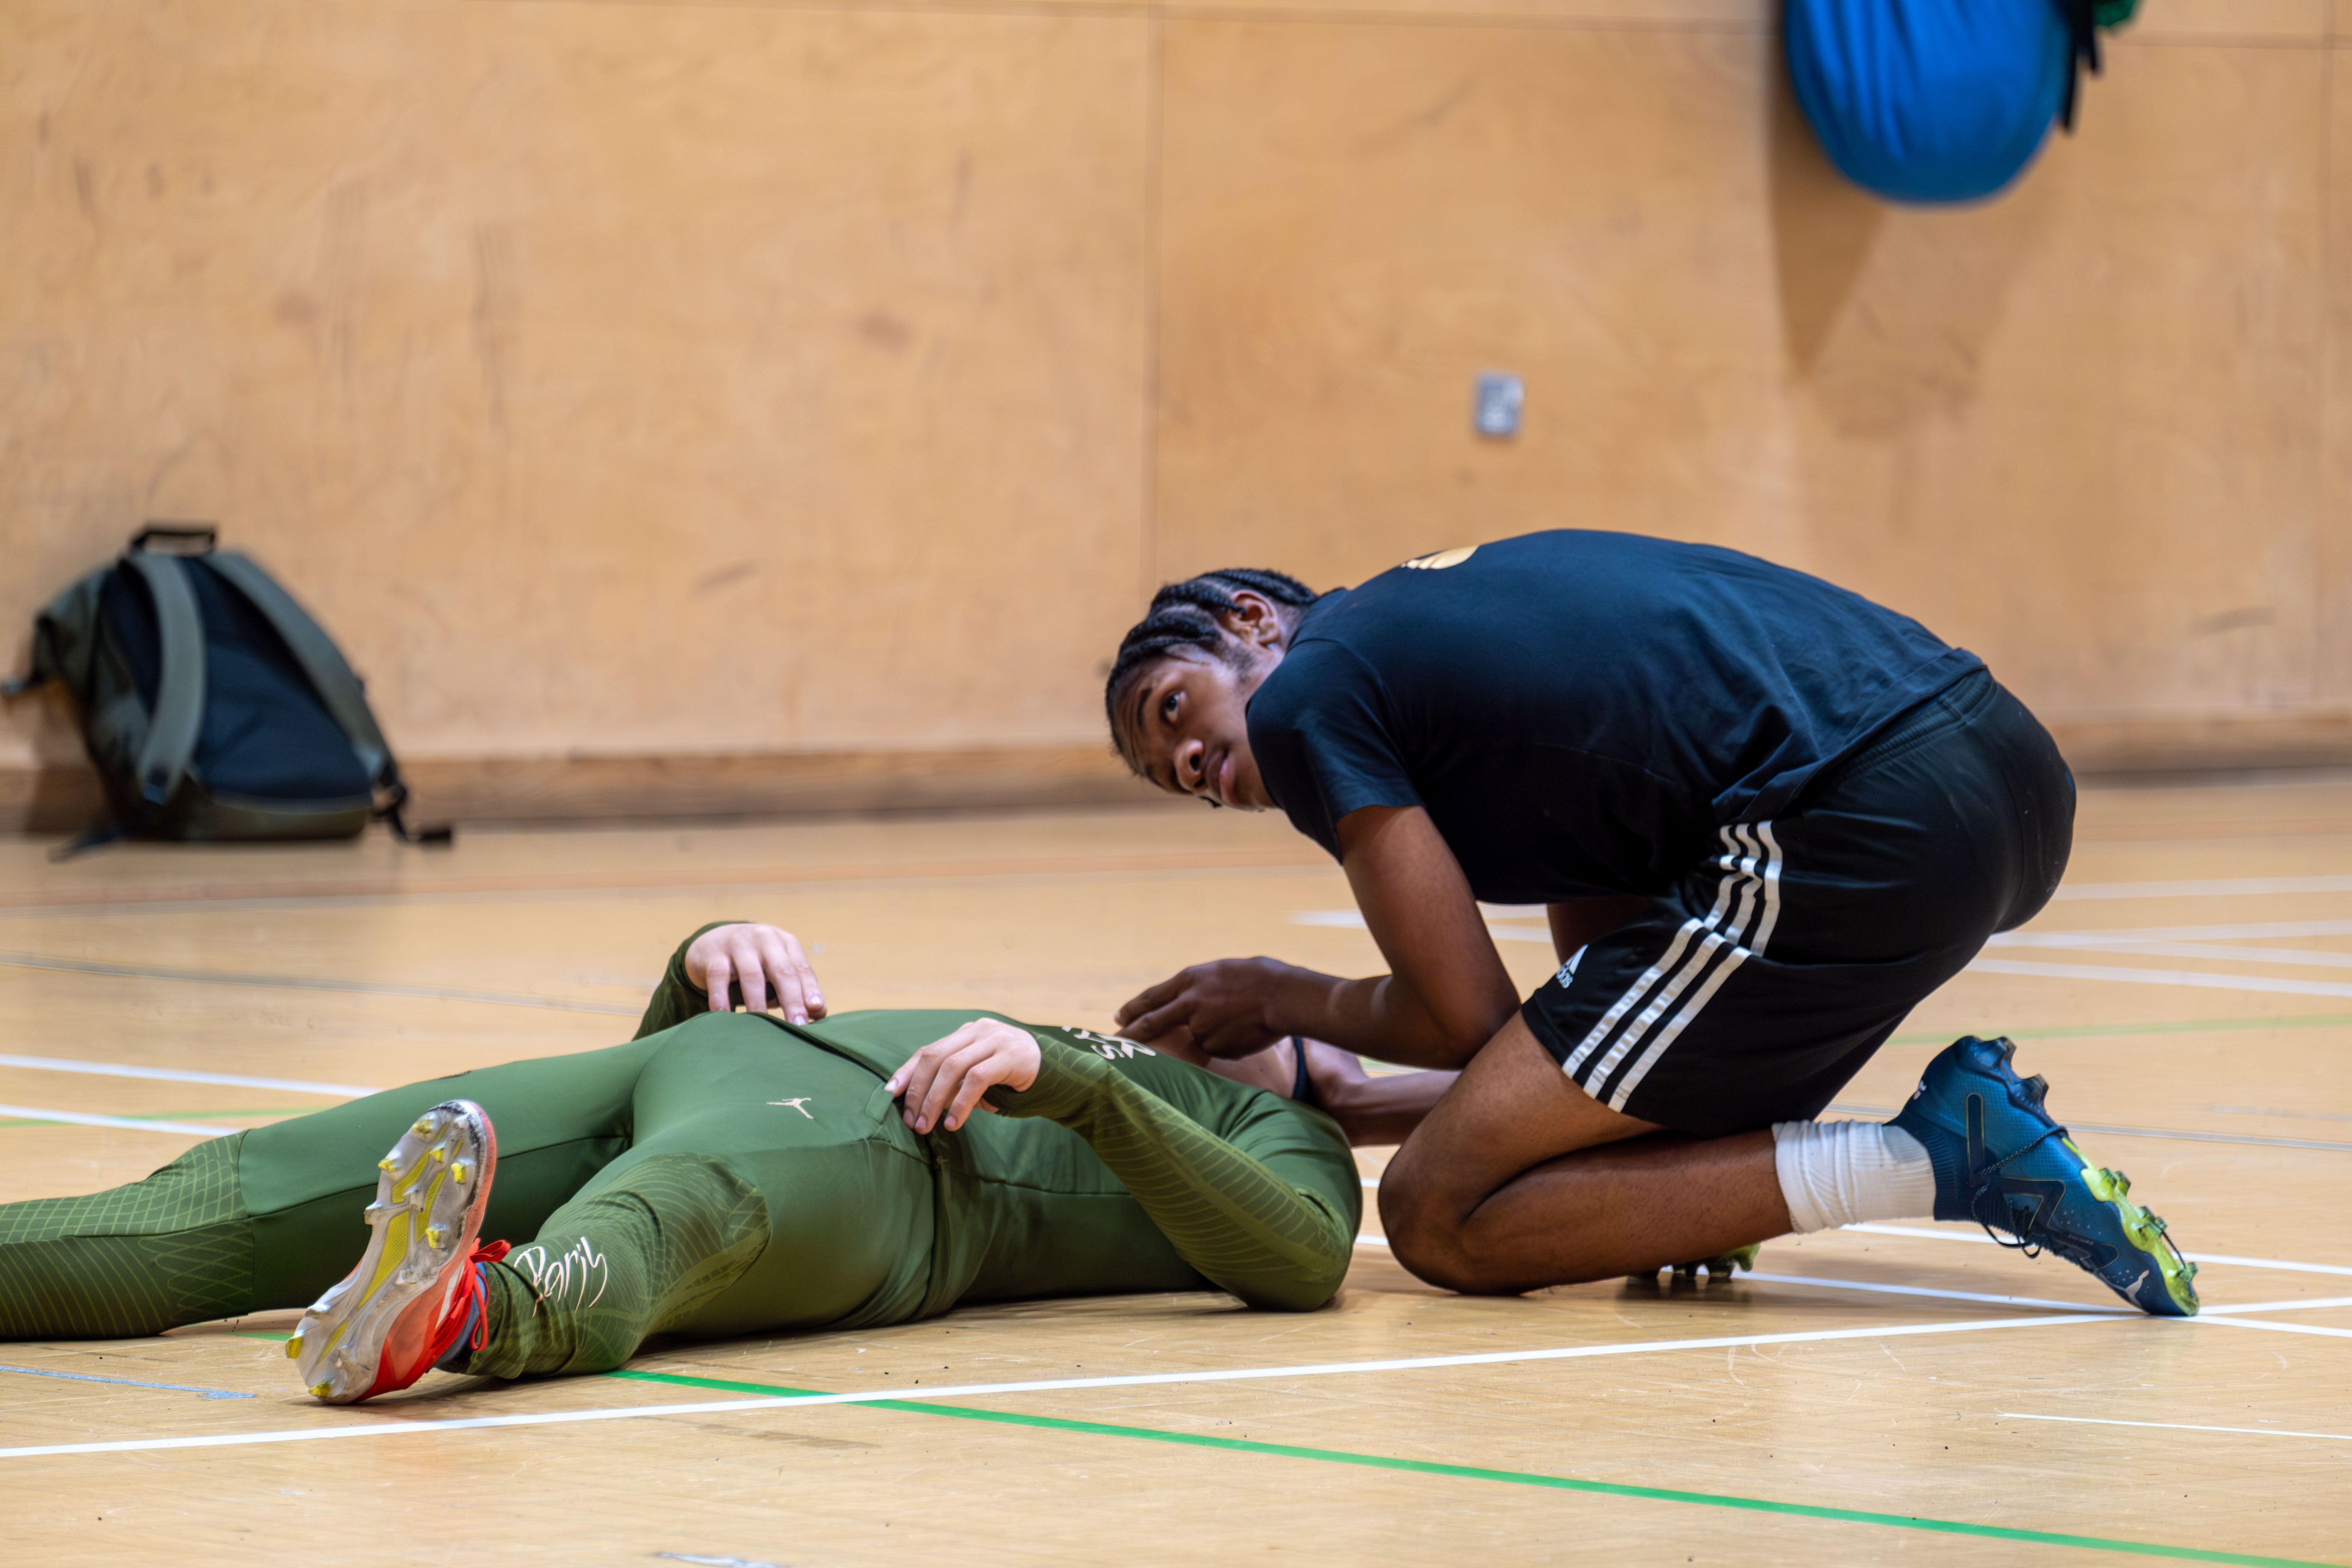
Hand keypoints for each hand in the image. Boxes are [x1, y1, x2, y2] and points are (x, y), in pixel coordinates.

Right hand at [683, 923, 825, 1022]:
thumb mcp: (777, 968)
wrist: (712, 940)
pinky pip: (718, 978)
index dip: (810, 989)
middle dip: (791, 999)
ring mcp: (738, 944)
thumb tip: (820, 1013)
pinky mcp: (713, 954)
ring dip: (758, 1003)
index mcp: (785, 943)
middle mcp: (764, 939)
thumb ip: (797, 988)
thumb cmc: (755, 962)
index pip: (801, 968)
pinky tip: (725, 1016)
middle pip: (781, 971)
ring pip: (751, 975)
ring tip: (763, 1028)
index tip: (816, 1010)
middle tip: (798, 1024)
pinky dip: (721, 998)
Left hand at [885, 1019, 1041, 1133]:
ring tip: (926, 1126)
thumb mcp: (978, 1076)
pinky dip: (961, 1103)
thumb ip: (954, 1083)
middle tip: (911, 1120)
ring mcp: (995, 1040)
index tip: (890, 1095)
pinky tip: (953, 1123)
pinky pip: (977, 1079)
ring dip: (935, 1100)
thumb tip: (918, 1105)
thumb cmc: (1011, 1078)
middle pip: (935, 1058)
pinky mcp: (1010, 1056)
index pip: (928, 1050)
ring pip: (952, 1068)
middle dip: (918, 1091)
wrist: (1057, 1072)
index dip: (907, 1072)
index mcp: (967, 1033)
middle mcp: (978, 1031)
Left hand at [1114, 957, 1293, 1059]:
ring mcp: (1200, 1027)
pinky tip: (1246, 1031)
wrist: (1282, 997)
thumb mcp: (1222, 972)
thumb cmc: (1260, 977)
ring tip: (1241, 1019)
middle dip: (1131, 1032)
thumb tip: (1194, 1002)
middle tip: (1116, 1041)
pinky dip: (1227, 1042)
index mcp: (1190, 980)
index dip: (1133, 1009)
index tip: (1119, 1017)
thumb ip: (1202, 987)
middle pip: (1151, 1022)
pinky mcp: (1215, 1046)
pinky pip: (1217, 1047)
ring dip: (1213, 1032)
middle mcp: (1188, 1003)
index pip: (1151, 997)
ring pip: (1198, 1035)